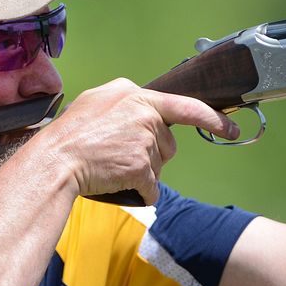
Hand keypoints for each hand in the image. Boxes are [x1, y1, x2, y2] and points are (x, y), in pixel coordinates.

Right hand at [35, 78, 238, 203]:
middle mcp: (145, 112)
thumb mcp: (95, 103)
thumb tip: (142, 109)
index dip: (212, 119)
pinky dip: (139, 191)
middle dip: (151, 154)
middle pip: (167, 143)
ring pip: (160, 166)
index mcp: (135, 94)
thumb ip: (124, 103)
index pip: (185, 106)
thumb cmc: (68, 136)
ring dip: (142, 172)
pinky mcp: (142, 166)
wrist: (53, 161)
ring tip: (111, 166)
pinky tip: (117, 184)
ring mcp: (144, 139)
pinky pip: (152, 188)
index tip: (232, 129)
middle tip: (116, 155)